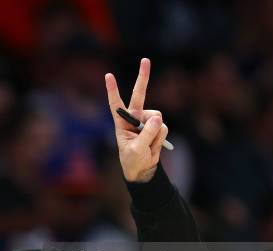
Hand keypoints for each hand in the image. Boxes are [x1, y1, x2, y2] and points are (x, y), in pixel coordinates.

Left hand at [105, 58, 168, 181]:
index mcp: (121, 122)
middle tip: (145, 60)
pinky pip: (163, 127)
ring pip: (156, 117)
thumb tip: (159, 117)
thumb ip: (147, 134)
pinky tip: (154, 145)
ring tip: (147, 145)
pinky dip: (160, 137)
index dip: (112, 90)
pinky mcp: (157, 126)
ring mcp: (147, 121)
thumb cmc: (132, 160)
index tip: (108, 75)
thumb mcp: (136, 149)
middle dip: (143, 77)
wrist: (143, 169)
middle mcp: (134, 118)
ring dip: (154, 132)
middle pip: (139, 94)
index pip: (115, 103)